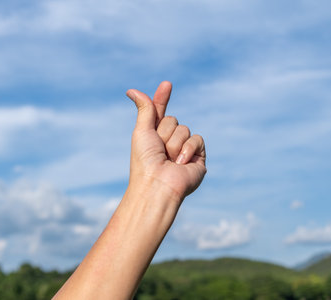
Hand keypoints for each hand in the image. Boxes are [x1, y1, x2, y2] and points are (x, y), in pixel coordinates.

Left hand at [126, 81, 205, 201]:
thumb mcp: (142, 131)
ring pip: (184, 129)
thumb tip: (132, 90)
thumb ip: (144, 109)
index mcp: (154, 135)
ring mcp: (184, 148)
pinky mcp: (198, 156)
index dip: (162, 98)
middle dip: (164, 133)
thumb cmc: (145, 161)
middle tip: (159, 151)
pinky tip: (181, 163)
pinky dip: (188, 149)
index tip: (166, 84)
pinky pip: (197, 139)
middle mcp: (169, 141)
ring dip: (174, 144)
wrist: (158, 184)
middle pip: (172, 119)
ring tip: (169, 160)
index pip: (160, 112)